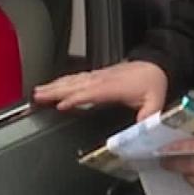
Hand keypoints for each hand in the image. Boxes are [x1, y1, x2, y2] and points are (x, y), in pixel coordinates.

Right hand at [32, 60, 168, 122]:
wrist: (155, 64)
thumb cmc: (153, 82)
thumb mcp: (155, 101)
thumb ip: (148, 116)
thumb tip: (142, 130)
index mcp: (114, 87)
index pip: (91, 93)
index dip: (76, 99)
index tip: (60, 105)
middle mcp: (103, 80)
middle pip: (75, 85)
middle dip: (55, 91)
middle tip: (38, 96)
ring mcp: (98, 76)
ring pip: (72, 80)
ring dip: (54, 85)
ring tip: (38, 92)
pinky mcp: (96, 75)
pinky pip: (75, 78)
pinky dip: (61, 81)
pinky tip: (53, 86)